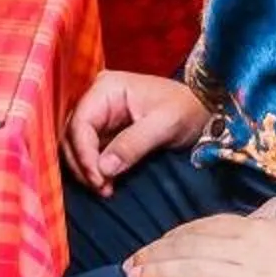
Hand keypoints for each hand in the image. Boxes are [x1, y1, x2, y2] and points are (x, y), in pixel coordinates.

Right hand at [64, 71, 209, 195]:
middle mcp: (96, 98)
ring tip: (105, 189)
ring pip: (76, 145)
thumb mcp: (163, 125)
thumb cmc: (186, 109)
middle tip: (101, 188)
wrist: (203, 110)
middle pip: (72, 134)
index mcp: (106, 88)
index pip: (80, 122)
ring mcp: (100, 115)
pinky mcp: (105, 131)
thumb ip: (133, 144)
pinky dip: (94, 169)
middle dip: (83, 164)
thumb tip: (103, 169)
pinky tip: (106, 183)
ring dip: (87, 169)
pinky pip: (89, 151)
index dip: (83, 153)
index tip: (98, 178)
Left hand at [123, 205, 275, 276]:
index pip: (204, 229)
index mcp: (259, 229)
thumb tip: (256, 214)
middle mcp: (249, 252)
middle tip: (129, 265)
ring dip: (158, 275)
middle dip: (156, 255)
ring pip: (194, 273)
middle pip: (190, 249)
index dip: (173, 237)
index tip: (152, 245)